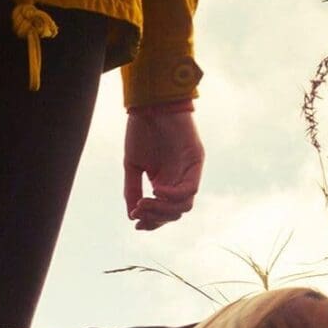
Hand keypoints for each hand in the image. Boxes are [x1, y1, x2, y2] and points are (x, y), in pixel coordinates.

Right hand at [123, 104, 203, 230]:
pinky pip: (190, 188)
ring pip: (184, 205)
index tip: (135, 223)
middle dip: (156, 217)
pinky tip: (156, 189)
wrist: (150, 104)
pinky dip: (173, 194)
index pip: (165, 212)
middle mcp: (179, 180)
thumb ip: (132, 190)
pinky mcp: (196, 161)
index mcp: (165, 182)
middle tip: (138, 210)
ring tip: (145, 201)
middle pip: (175, 212)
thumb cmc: (141, 131)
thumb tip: (132, 216)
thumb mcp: (133, 166)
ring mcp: (189, 171)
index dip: (152, 222)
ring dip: (163, 209)